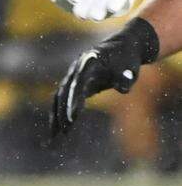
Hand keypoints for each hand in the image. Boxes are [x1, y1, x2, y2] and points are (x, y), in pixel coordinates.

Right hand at [50, 18, 158, 137]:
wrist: (121, 48)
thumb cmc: (126, 59)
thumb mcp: (130, 68)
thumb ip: (126, 78)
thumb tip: (122, 90)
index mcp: (88, 62)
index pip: (77, 83)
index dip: (73, 101)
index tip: (72, 118)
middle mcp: (76, 69)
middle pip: (63, 92)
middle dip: (62, 112)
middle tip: (65, 131)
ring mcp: (72, 76)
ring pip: (58, 98)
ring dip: (55, 116)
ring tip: (54, 137)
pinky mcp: (74, 85)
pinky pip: (62, 101)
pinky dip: (59, 115)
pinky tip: (58, 131)